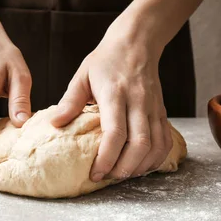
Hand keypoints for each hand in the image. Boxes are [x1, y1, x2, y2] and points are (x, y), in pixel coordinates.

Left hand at [51, 23, 172, 181]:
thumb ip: (69, 101)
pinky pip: (165, 142)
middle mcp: (139, 103)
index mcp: (116, 94)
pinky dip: (156, 159)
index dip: (106, 158)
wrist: (137, 43)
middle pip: (140, 145)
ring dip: (141, 167)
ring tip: (122, 174)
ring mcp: (154, 108)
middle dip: (124, 168)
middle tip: (107, 177)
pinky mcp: (162, 112)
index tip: (94, 173)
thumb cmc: (106, 60)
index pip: (116, 133)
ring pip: (156, 146)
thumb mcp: (82, 76)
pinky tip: (141, 166)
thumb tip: (54, 124)